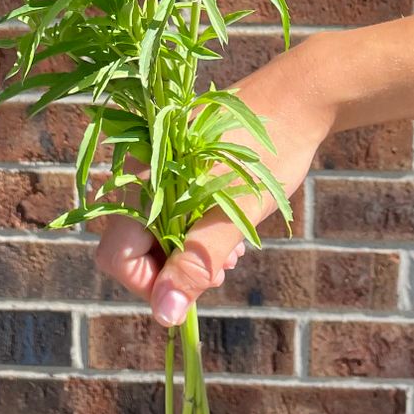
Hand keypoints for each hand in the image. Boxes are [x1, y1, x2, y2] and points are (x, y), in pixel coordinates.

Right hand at [93, 36, 338, 328]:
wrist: (298, 98)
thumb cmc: (268, 154)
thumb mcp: (235, 215)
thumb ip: (195, 264)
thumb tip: (164, 316)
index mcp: (147, 187)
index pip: (115, 256)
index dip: (147, 282)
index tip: (191, 287)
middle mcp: (145, 179)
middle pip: (135, 248)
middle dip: (174, 270)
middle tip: (221, 269)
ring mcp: (163, 173)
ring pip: (158, 232)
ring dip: (189, 253)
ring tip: (232, 251)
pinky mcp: (181, 169)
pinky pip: (175, 212)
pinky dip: (197, 230)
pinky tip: (230, 232)